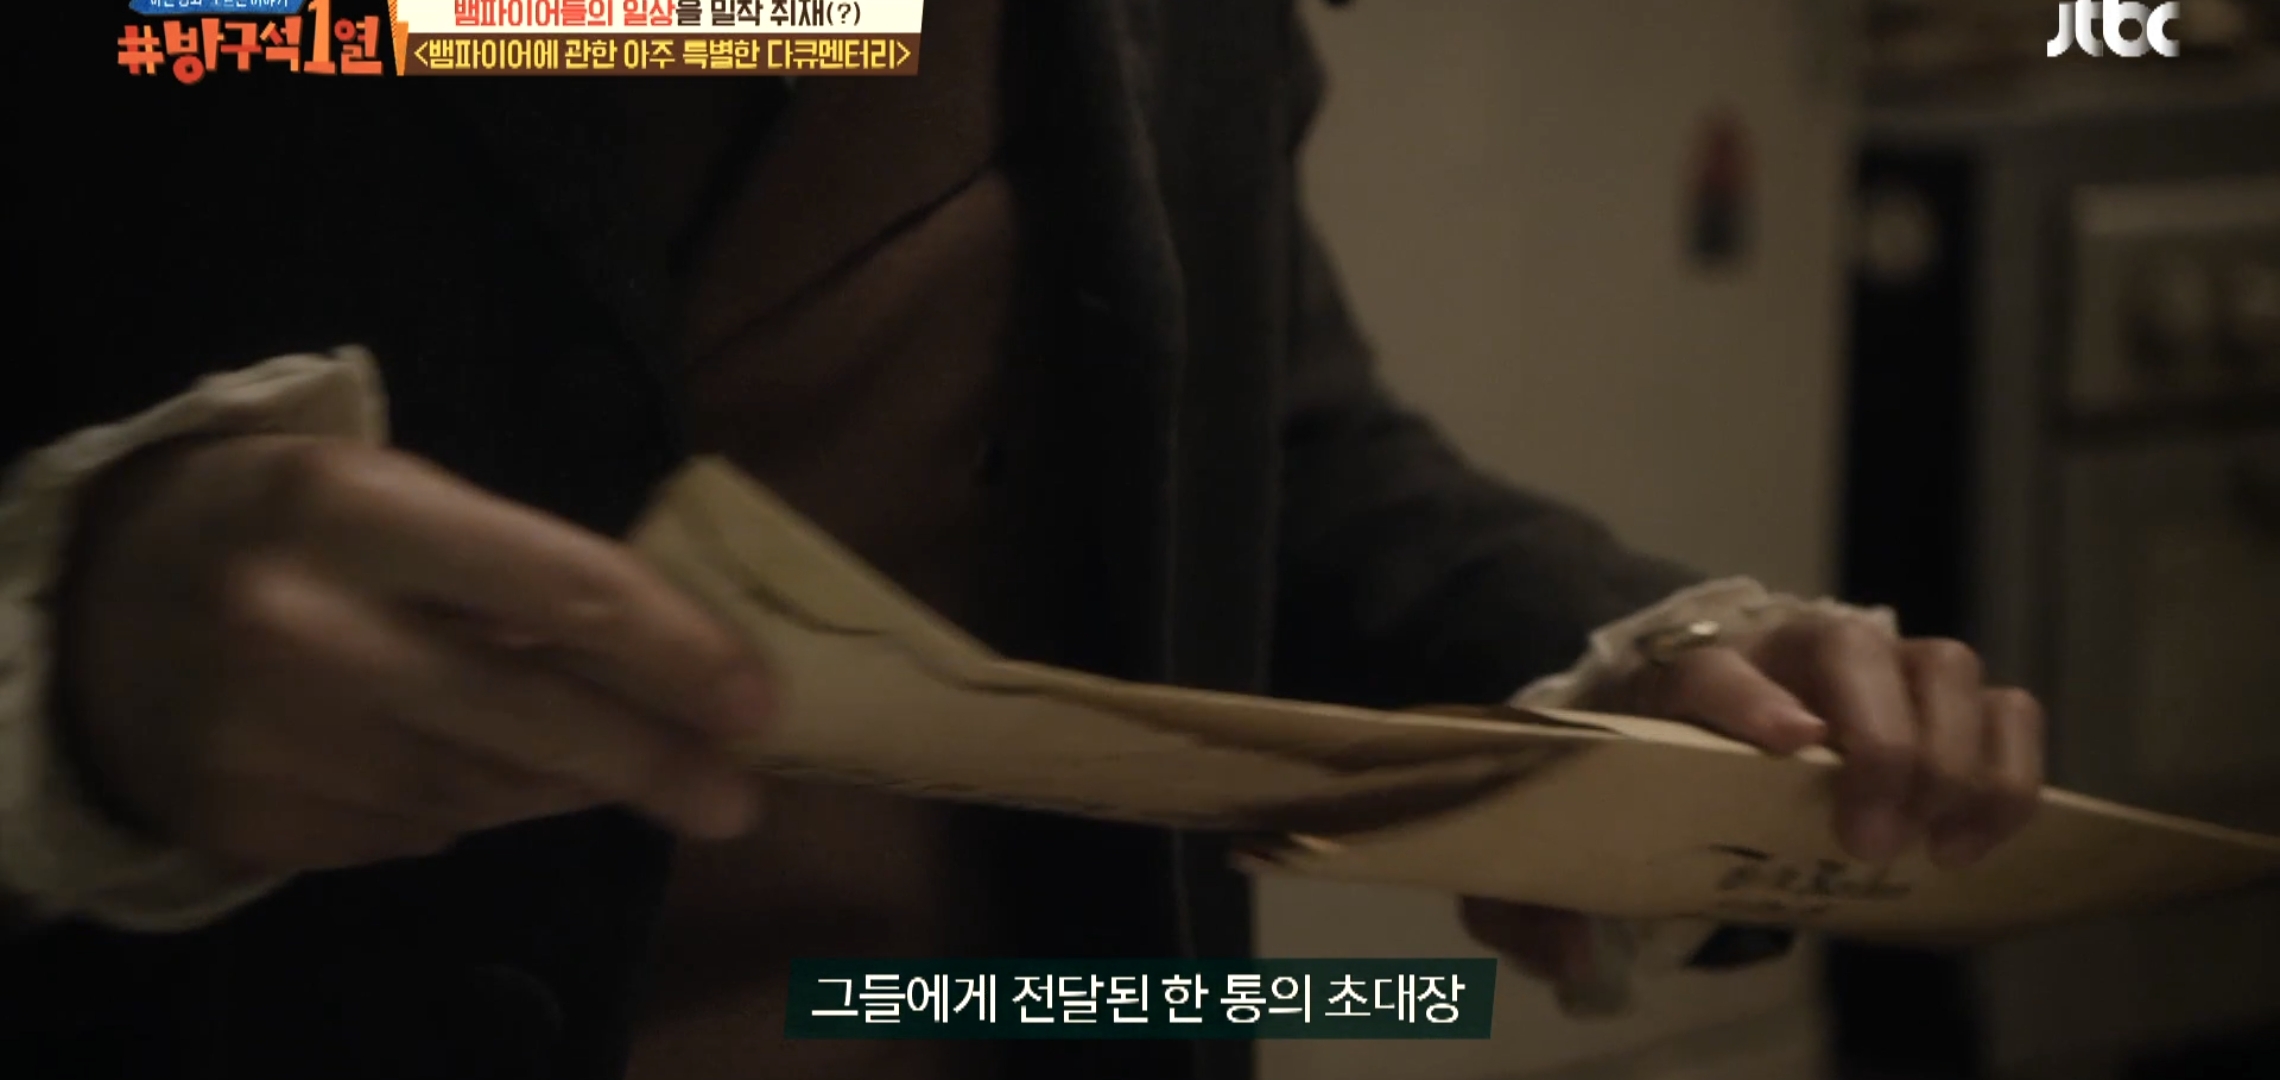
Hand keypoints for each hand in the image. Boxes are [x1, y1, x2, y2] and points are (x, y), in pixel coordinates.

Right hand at [55, 435, 776, 874]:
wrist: (82, 609)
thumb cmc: (274, 526)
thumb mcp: (380, 493)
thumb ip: (507, 563)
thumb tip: (660, 654)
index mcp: (353, 510)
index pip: (563, 587)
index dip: (677, 649)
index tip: (756, 700)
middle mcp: (313, 630)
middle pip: (536, 717)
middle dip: (655, 763)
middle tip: (738, 799)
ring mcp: (276, 740)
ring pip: (485, 790)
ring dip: (574, 787)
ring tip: (630, 775)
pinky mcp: (252, 823)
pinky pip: (413, 832)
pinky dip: (470, 808)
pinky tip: (488, 778)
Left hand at [1462, 612, 2045, 1000]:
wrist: (1670, 736)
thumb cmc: (1622, 791)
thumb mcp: (1554, 848)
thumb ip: (1533, 907)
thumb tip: (1571, 957)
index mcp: (1674, 679)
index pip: (1704, 667)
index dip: (1747, 700)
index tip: (1790, 744)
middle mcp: (1782, 652)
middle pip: (1849, 648)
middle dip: (1879, 741)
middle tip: (1872, 841)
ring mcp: (1868, 669)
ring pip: (1939, 664)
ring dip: (1955, 754)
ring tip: (1941, 847)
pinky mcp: (1929, 701)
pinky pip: (2000, 706)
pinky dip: (2011, 762)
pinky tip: (1983, 837)